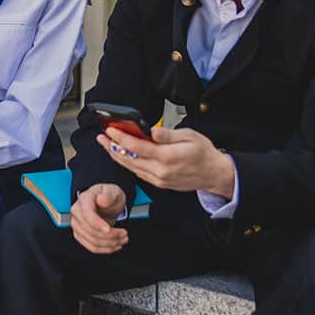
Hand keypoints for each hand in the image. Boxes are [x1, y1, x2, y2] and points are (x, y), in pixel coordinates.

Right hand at [70, 183, 128, 253]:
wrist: (105, 204)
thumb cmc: (108, 196)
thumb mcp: (113, 191)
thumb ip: (109, 195)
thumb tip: (102, 200)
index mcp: (84, 199)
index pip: (87, 214)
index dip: (97, 224)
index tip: (109, 229)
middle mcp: (77, 212)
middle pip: (90, 230)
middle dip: (110, 235)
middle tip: (124, 234)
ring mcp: (77, 225)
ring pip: (92, 241)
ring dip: (110, 243)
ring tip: (123, 239)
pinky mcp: (80, 235)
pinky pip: (92, 247)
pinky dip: (105, 249)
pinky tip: (115, 245)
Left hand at [98, 126, 234, 197]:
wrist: (213, 174)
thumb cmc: (204, 153)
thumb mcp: (189, 136)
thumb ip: (168, 135)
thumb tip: (152, 131)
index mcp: (168, 157)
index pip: (138, 147)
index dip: (121, 138)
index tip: (110, 130)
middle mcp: (161, 171)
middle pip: (130, 159)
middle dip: (112, 147)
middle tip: (101, 138)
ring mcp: (159, 179)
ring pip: (131, 167)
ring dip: (117, 156)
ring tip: (107, 145)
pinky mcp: (159, 183)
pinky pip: (138, 173)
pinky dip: (128, 164)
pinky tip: (122, 155)